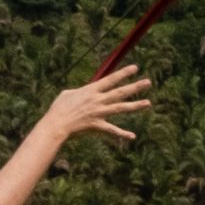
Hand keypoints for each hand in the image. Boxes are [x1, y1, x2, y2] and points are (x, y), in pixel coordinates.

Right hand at [38, 66, 152, 147]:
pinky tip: (132, 136)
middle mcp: (98, 100)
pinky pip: (112, 130)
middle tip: (148, 82)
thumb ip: (79, 91)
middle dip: (135, 87)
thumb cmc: (59, 108)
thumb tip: (83, 91)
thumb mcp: (68, 93)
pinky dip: (122, 134)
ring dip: (135, 106)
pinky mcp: (97, 126)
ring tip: (148, 103)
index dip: (124, 73)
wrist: (57, 124)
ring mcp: (99, 113)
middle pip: (120, 92)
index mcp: (91, 90)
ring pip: (121, 108)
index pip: (111, 79)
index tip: (135, 68)